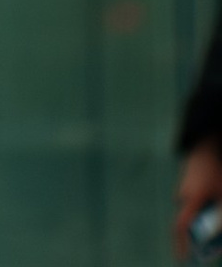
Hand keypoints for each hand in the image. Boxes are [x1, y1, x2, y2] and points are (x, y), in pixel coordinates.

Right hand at [176, 138, 221, 256]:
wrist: (207, 143)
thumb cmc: (217, 171)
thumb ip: (221, 217)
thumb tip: (220, 235)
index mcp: (190, 200)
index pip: (181, 227)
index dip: (180, 245)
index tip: (182, 260)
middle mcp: (182, 195)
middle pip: (187, 221)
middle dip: (197, 233)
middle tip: (210, 241)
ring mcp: (182, 187)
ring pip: (190, 210)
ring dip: (200, 217)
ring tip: (215, 205)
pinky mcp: (185, 182)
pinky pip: (191, 200)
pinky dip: (199, 206)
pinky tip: (212, 196)